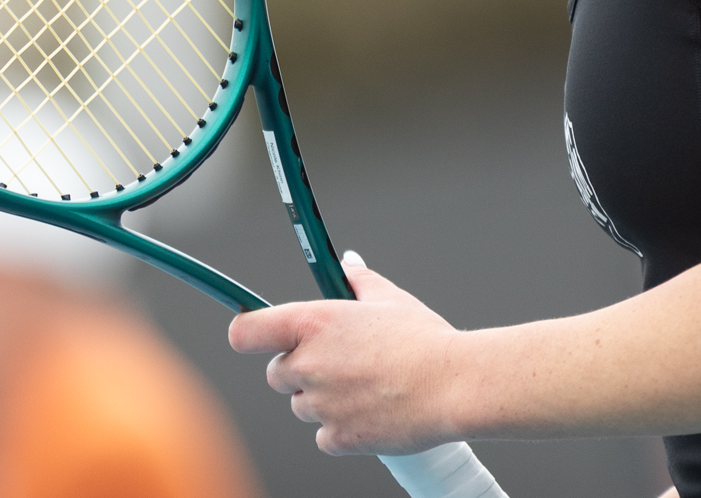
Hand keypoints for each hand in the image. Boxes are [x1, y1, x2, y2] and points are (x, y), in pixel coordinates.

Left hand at [228, 251, 462, 455]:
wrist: (453, 385)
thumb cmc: (424, 339)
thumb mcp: (391, 299)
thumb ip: (359, 280)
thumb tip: (346, 264)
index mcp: (315, 323)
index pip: (246, 332)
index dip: (249, 333)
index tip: (258, 335)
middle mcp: (309, 364)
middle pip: (276, 374)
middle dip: (300, 370)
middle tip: (338, 363)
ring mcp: (321, 405)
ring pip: (302, 406)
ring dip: (322, 399)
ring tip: (366, 387)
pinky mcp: (338, 438)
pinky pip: (324, 435)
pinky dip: (342, 428)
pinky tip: (372, 411)